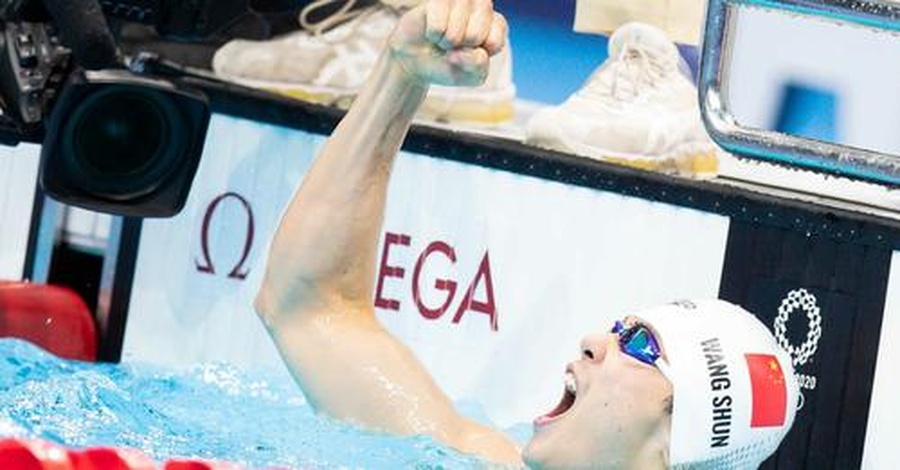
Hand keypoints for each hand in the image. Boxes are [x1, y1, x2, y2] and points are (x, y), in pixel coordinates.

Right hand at [388, 0, 506, 86]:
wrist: (416, 61)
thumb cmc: (449, 65)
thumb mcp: (471, 76)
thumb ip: (478, 66)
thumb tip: (467, 50)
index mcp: (496, 25)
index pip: (494, 42)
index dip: (478, 55)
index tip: (470, 54)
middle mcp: (482, 6)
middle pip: (475, 35)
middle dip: (461, 49)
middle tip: (454, 47)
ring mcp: (460, 0)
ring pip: (457, 26)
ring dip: (446, 41)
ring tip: (443, 40)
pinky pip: (438, 23)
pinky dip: (434, 34)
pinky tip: (432, 32)